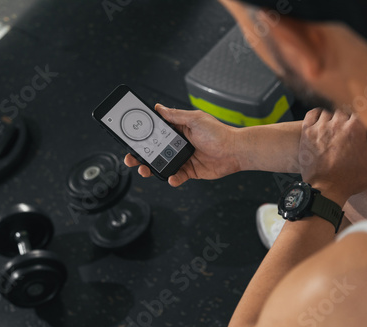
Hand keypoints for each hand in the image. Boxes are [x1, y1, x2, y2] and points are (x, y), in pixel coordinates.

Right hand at [124, 104, 239, 186]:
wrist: (235, 151)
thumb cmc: (218, 132)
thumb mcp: (195, 119)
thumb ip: (176, 116)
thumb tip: (159, 108)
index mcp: (178, 130)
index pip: (156, 133)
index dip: (143, 136)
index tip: (130, 139)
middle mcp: (179, 144)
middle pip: (155, 151)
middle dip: (140, 155)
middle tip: (130, 159)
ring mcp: (183, 158)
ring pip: (162, 165)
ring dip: (152, 168)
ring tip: (145, 170)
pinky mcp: (190, 171)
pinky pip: (177, 176)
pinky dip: (173, 179)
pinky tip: (171, 177)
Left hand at [299, 108, 366, 205]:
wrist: (324, 189)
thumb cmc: (351, 179)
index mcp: (356, 128)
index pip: (362, 109)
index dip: (363, 114)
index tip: (364, 121)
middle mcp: (337, 124)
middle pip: (344, 110)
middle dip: (348, 117)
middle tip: (349, 127)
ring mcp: (320, 127)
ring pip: (328, 111)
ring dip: (332, 117)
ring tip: (336, 126)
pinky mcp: (306, 132)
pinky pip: (312, 114)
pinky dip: (317, 114)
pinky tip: (321, 121)